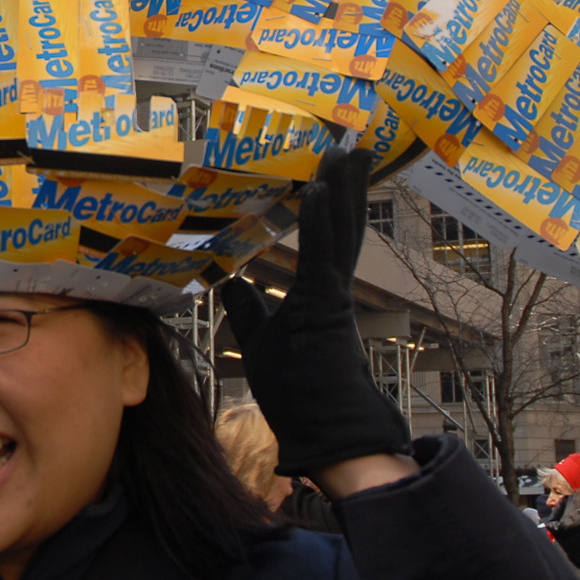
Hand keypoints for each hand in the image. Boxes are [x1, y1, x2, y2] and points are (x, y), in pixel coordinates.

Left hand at [217, 147, 413, 484]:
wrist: (329, 435)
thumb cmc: (301, 396)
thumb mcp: (261, 340)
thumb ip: (247, 308)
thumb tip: (227, 281)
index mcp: (319, 294)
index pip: (324, 237)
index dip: (327, 203)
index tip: (328, 169)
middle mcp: (332, 288)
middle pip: (340, 224)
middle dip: (346, 184)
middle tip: (352, 144)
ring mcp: (334, 296)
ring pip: (340, 231)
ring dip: (342, 188)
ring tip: (346, 149)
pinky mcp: (329, 307)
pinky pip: (326, 256)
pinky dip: (324, 220)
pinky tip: (321, 189)